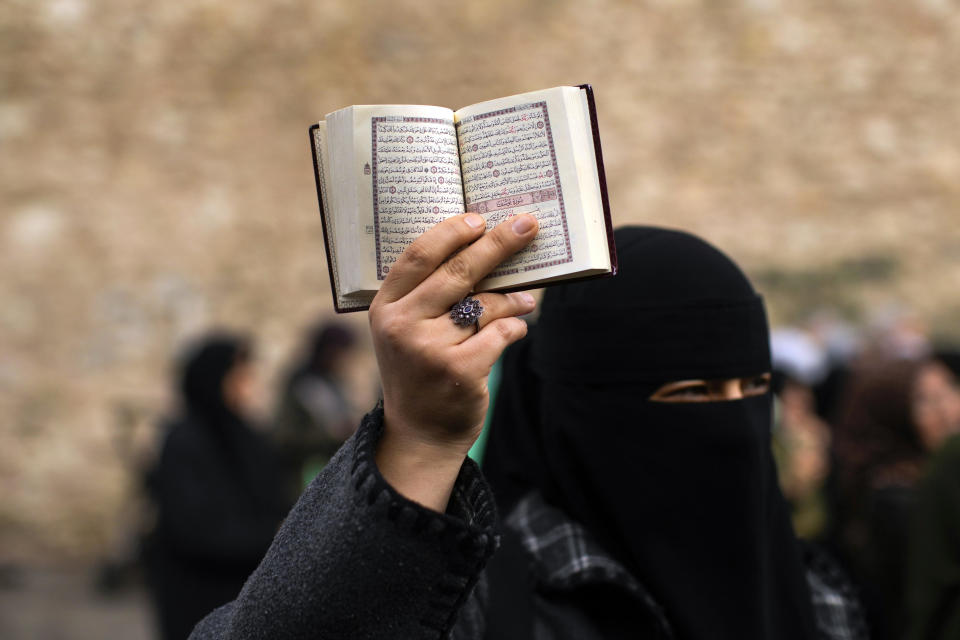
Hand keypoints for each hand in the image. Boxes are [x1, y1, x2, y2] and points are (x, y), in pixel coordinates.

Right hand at [369, 212, 538, 509]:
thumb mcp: (408, 330)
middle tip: (526, 224)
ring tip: (526, 299)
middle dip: (498, 244)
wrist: (420, 433)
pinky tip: (517, 329)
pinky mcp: (458, 371)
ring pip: (485, 303)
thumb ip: (430, 295)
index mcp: (385, 307)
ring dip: (513, 298)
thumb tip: (484, 249)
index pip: (418, 256)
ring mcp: (428, 349)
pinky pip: (501, 333)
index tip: (480, 218)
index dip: (451, 233)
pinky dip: (515, 328)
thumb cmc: (420, 370)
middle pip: (458, 271)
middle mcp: (401, 325)